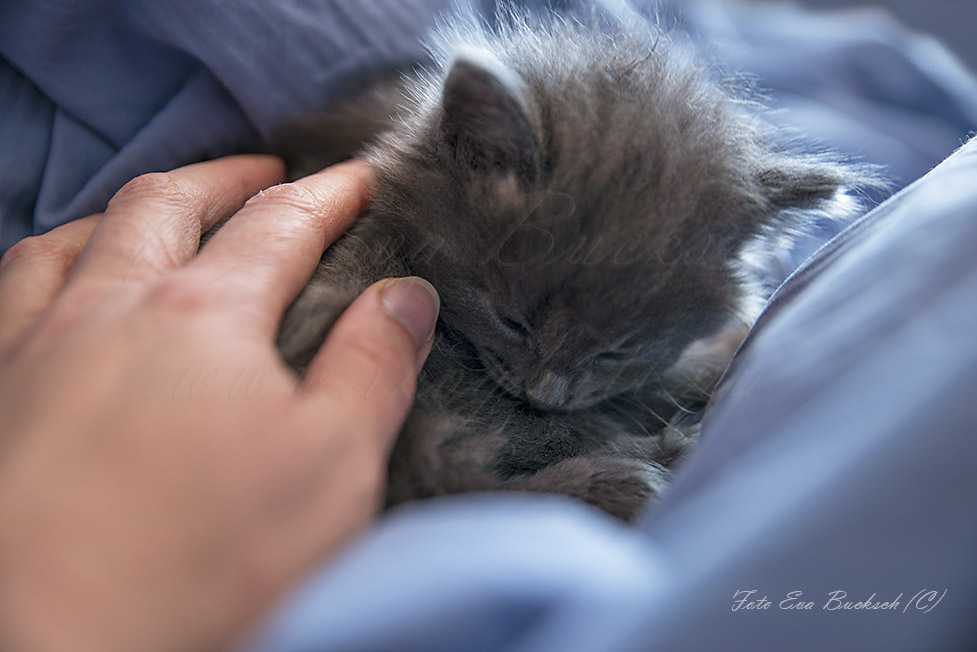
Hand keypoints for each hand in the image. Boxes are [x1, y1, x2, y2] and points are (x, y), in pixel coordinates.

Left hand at [0, 156, 439, 651]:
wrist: (41, 648)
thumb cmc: (197, 564)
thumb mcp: (331, 466)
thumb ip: (373, 368)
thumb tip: (406, 296)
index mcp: (204, 317)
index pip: (280, 227)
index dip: (329, 197)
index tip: (362, 180)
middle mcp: (108, 309)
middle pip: (171, 205)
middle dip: (228, 177)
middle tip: (267, 170)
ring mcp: (31, 347)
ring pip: (77, 236)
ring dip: (133, 209)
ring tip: (165, 209)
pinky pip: (5, 291)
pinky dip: (46, 259)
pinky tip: (59, 279)